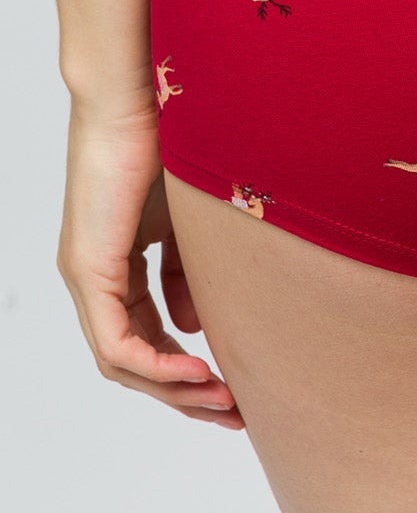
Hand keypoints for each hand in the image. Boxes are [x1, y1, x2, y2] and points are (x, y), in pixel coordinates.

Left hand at [56, 97, 242, 427]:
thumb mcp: (187, 226)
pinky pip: (119, 343)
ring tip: (225, 401)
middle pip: (133, 364)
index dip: (188, 373)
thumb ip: (187, 277)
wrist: (141, 96)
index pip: (145, 340)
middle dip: (186, 396)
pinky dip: (159, 366)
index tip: (235, 390)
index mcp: (114, 267)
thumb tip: (195, 326)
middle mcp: (93, 280)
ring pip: (122, 363)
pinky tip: (200, 371)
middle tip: (235, 415)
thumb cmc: (170, 143)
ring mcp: (85, 278)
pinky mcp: (88, 271)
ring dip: (176, 390)